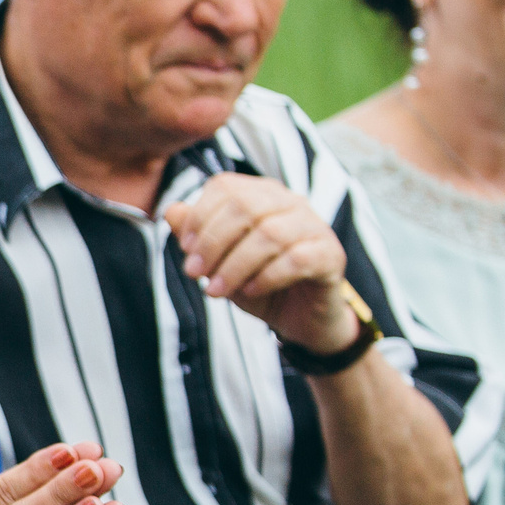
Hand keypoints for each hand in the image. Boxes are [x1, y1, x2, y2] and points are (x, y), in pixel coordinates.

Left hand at [161, 173, 354, 353]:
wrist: (297, 317)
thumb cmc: (256, 282)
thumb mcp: (217, 261)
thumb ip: (195, 235)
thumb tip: (172, 210)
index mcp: (260, 195)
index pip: (225, 187)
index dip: (199, 217)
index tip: (185, 249)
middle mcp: (289, 202)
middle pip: (245, 206)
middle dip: (212, 242)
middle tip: (194, 273)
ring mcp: (314, 226)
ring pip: (269, 234)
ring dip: (234, 266)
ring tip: (215, 291)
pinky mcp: (331, 255)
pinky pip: (298, 259)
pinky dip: (267, 276)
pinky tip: (251, 291)